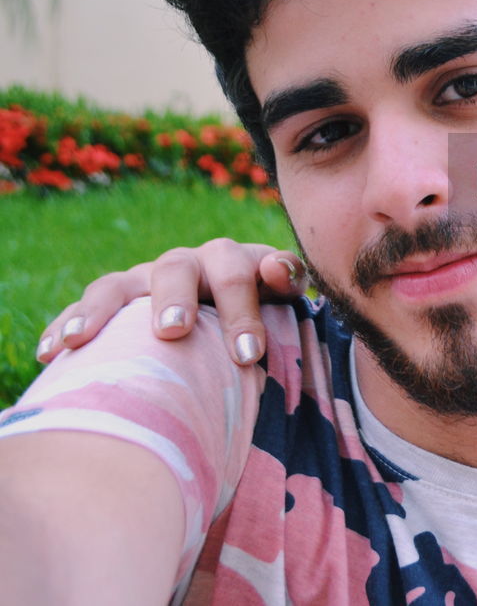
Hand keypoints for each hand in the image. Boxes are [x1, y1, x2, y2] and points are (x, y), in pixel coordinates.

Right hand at [37, 239, 305, 366]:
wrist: (229, 308)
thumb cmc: (261, 308)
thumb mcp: (281, 294)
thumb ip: (287, 279)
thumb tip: (278, 270)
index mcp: (229, 261)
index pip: (236, 275)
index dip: (242, 312)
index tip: (249, 356)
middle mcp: (184, 265)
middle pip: (175, 271)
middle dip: (174, 300)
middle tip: (174, 332)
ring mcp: (142, 282)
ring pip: (117, 285)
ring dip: (99, 309)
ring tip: (81, 339)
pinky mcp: (113, 303)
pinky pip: (83, 309)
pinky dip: (64, 326)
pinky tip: (49, 354)